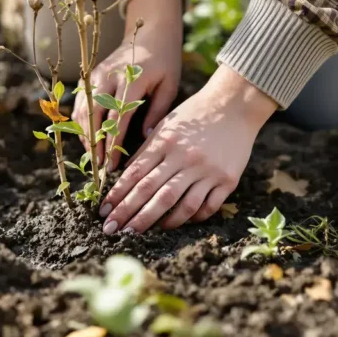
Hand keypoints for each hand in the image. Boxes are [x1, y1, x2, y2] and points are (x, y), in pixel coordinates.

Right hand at [72, 0, 183, 169]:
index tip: (111, 165)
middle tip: (97, 167)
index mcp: (132, 78)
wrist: (151, 32)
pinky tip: (88, 139)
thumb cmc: (165, 61)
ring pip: (83, 110)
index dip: (112, 144)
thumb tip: (144, 139)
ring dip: (86, 135)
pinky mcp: (91, 76)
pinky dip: (82, 122)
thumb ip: (156, 111)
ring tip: (92, 158)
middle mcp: (110, 76)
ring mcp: (97, 75)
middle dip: (95, 144)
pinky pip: (81, 102)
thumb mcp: (169, 85)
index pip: (117, 117)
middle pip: (95, 116)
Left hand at [99, 65, 277, 233]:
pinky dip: (192, 218)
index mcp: (165, 143)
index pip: (135, 175)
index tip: (103, 212)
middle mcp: (185, 158)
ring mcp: (208, 171)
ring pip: (180, 204)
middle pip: (153, 193)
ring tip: (140, 232)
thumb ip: (146, 151)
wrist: (234, 104)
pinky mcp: (228, 180)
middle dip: (129, 214)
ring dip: (158, 222)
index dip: (117, 195)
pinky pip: (207, 206)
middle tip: (112, 230)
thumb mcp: (165, 126)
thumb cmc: (194, 116)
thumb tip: (124, 176)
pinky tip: (178, 222)